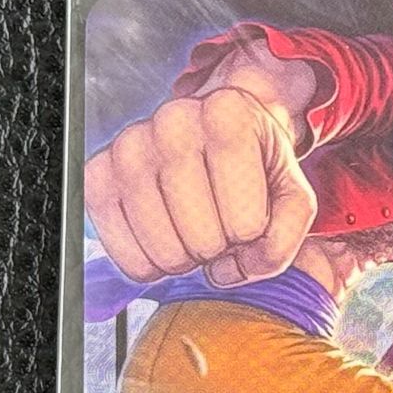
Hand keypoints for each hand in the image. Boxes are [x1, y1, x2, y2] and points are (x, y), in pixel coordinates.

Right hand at [84, 89, 316, 286]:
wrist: (216, 130)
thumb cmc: (257, 167)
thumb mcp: (294, 195)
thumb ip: (284, 241)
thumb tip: (224, 274)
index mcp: (227, 118)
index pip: (247, 223)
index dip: (253, 235)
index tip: (249, 213)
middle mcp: (172, 122)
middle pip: (204, 241)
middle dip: (220, 249)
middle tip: (220, 227)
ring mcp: (130, 147)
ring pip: (165, 252)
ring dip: (187, 260)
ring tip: (195, 233)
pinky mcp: (98, 174)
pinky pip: (124, 253)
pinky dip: (150, 266)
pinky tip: (166, 241)